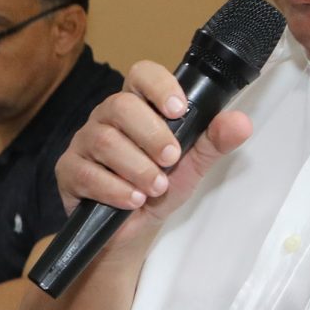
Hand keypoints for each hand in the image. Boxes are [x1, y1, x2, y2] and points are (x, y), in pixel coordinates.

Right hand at [54, 59, 253, 228]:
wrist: (130, 234)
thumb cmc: (158, 190)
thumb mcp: (191, 167)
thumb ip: (214, 143)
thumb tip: (241, 122)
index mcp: (137, 107)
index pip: (141, 75)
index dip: (159, 86)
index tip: (178, 110)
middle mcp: (106, 118)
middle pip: (120, 106)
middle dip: (152, 135)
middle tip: (171, 160)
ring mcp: (84, 143)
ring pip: (104, 140)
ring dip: (136, 167)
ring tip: (155, 188)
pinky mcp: (69, 171)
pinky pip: (86, 172)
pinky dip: (115, 189)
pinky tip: (132, 200)